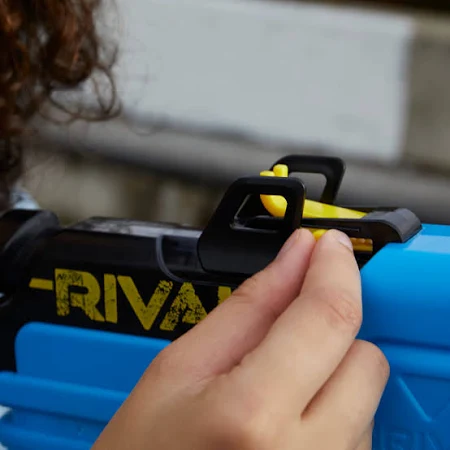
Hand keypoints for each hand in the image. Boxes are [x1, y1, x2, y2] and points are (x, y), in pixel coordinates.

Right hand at [93, 229, 388, 449]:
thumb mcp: (180, 367)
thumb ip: (247, 306)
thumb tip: (293, 259)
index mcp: (251, 414)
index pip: (325, 316)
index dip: (334, 268)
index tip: (331, 246)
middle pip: (364, 356)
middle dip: (330, 329)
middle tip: (289, 326)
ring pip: (366, 393)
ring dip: (330, 372)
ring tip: (272, 387)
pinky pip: (360, 428)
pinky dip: (332, 407)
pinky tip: (287, 414)